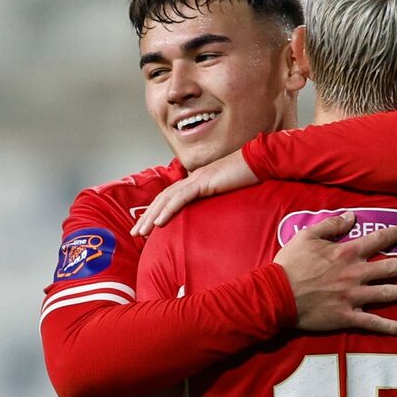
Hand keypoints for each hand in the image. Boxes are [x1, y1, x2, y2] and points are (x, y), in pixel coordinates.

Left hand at [132, 149, 256, 235]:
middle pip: (163, 198)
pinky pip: (181, 198)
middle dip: (147, 217)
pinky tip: (159, 223)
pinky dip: (168, 210)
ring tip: (141, 232)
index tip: (148, 228)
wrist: (261, 162)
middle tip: (135, 234)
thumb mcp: (230, 194)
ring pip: (167, 199)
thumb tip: (215, 220)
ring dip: (152, 216)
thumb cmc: (250, 177)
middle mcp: (193, 179)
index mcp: (197, 182)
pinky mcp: (204, 181)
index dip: (157, 212)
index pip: (170, 198)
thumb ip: (219, 203)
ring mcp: (197, 179)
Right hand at [274, 212, 396, 335]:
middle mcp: (355, 273)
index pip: (379, 240)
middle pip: (392, 267)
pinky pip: (373, 323)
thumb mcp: (307, 236)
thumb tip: (351, 216)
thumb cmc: (289, 265)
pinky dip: (390, 327)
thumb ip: (331, 225)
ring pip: (388, 293)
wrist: (276, 295)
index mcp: (347, 252)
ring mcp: (353, 297)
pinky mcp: (347, 316)